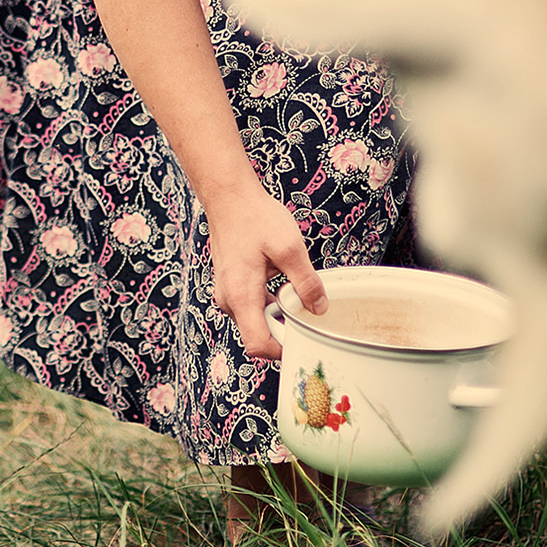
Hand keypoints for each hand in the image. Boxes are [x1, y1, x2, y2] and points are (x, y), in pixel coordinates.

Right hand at [204, 178, 326, 360]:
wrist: (228, 197)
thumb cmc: (254, 217)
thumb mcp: (290, 248)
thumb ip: (306, 282)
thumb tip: (318, 308)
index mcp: (241, 296)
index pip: (258, 345)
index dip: (282, 350)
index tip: (303, 339)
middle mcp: (229, 300)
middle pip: (258, 335)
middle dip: (284, 330)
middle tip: (306, 312)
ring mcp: (228, 293)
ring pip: (256, 320)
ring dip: (277, 313)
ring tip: (294, 290)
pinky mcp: (231, 285)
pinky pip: (251, 305)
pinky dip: (268, 302)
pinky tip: (281, 280)